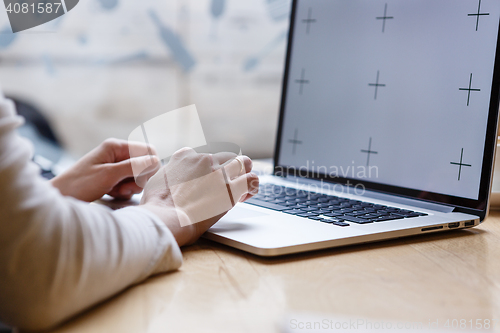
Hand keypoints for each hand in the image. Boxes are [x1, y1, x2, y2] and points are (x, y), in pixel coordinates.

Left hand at [50, 138, 159, 201]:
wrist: (60, 197)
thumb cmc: (80, 184)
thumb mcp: (109, 175)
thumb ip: (133, 166)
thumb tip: (155, 160)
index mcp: (116, 146)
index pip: (148, 150)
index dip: (150, 166)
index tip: (141, 180)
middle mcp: (117, 153)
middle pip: (144, 164)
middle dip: (138, 179)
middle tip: (123, 188)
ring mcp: (115, 165)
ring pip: (138, 176)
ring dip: (130, 187)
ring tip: (114, 191)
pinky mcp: (113, 177)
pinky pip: (128, 183)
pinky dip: (123, 190)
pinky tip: (111, 193)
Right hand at [140, 147, 258, 246]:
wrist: (164, 218)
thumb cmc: (155, 207)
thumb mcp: (155, 181)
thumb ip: (168, 176)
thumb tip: (170, 180)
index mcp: (185, 156)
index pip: (204, 156)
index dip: (208, 169)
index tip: (208, 181)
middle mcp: (203, 159)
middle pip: (226, 157)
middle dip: (229, 168)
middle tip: (228, 182)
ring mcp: (218, 172)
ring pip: (243, 163)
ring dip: (244, 173)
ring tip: (242, 185)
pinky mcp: (231, 189)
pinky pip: (251, 180)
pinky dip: (252, 186)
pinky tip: (247, 194)